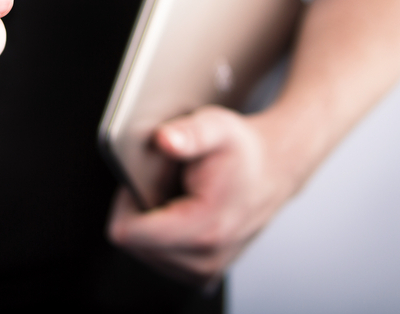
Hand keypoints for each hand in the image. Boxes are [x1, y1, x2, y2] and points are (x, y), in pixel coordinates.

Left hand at [107, 105, 296, 284]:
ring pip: (143, 252)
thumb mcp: (216, 126)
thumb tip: (164, 139)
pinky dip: (162, 235)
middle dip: (139, 210)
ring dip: (150, 223)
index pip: (129, 233)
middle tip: (165, 184)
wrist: (273, 170)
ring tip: (176, 197)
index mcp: (204, 227)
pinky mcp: (202, 273)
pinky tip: (181, 212)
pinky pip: (159, 258)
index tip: (142, 180)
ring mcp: (205, 270)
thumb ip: (189, 133)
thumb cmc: (242, 151)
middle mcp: (205, 258)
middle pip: (134, 244)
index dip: (126, 200)